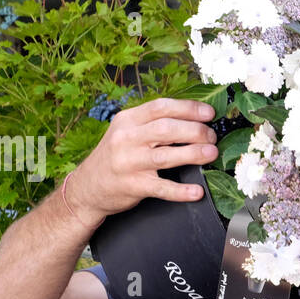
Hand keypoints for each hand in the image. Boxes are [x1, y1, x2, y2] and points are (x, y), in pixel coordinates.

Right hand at [67, 98, 218, 218]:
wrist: (87, 187)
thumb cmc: (115, 156)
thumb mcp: (126, 132)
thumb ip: (152, 124)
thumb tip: (192, 119)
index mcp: (127, 120)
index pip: (161, 107)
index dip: (188, 109)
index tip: (209, 114)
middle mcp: (126, 138)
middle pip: (166, 129)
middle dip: (196, 131)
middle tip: (212, 137)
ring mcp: (128, 163)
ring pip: (166, 156)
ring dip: (193, 154)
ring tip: (211, 153)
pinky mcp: (132, 186)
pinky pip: (161, 188)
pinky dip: (181, 191)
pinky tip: (197, 191)